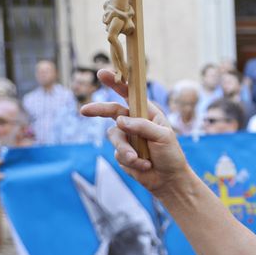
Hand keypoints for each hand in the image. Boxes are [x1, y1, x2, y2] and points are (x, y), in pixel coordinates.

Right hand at [82, 68, 191, 195]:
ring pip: (113, 136)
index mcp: (147, 114)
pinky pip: (117, 154)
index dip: (116, 83)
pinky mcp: (122, 154)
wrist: (169, 180)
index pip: (130, 95)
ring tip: (139, 159)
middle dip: (98, 110)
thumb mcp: (163, 137)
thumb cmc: (171, 155)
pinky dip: (131, 161)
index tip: (102, 73)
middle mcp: (134, 123)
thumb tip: (119, 120)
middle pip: (112, 111)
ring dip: (126, 149)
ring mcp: (127, 138)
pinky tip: (144, 166)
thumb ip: (142, 127)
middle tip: (84, 111)